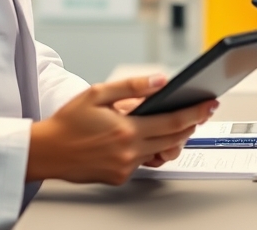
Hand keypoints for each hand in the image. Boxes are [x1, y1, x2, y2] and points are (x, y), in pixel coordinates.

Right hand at [29, 75, 217, 184]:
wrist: (47, 151)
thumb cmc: (68, 122)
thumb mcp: (97, 93)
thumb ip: (132, 86)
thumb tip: (160, 80)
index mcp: (126, 129)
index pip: (172, 121)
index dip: (195, 112)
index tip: (209, 104)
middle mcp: (129, 151)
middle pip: (173, 138)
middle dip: (190, 125)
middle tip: (200, 112)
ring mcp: (125, 166)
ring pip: (161, 152)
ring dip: (172, 138)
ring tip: (176, 124)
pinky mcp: (120, 176)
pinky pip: (144, 162)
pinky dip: (150, 148)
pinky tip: (146, 137)